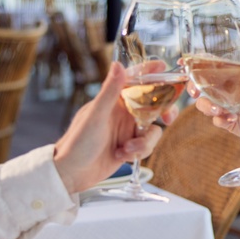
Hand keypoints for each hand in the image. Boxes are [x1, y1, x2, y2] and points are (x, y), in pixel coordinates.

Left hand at [52, 62, 170, 193]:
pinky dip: (139, 152)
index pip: (135, 80)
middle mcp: (123, 113)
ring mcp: (128, 130)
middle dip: (165, 112)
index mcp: (114, 100)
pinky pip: (147, 146)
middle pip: (154, 105)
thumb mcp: (95, 115)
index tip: (164, 67)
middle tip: (167, 119)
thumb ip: (109, 91)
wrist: (72, 174)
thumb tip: (117, 64)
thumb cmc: (77, 142)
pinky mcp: (130, 147)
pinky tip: (122, 156)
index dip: (151, 72)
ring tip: (127, 149)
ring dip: (145, 141)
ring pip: (153, 129)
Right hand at [189, 71, 239, 146]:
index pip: (210, 67)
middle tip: (195, 92)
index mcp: (232, 76)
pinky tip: (231, 119)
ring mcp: (223, 105)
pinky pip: (216, 120)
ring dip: (207, 106)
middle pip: (200, 85)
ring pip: (204, 104)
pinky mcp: (226, 121)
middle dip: (193, 87)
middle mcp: (224, 89)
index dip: (195, 64)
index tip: (184, 63)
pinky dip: (221, 119)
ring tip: (219, 110)